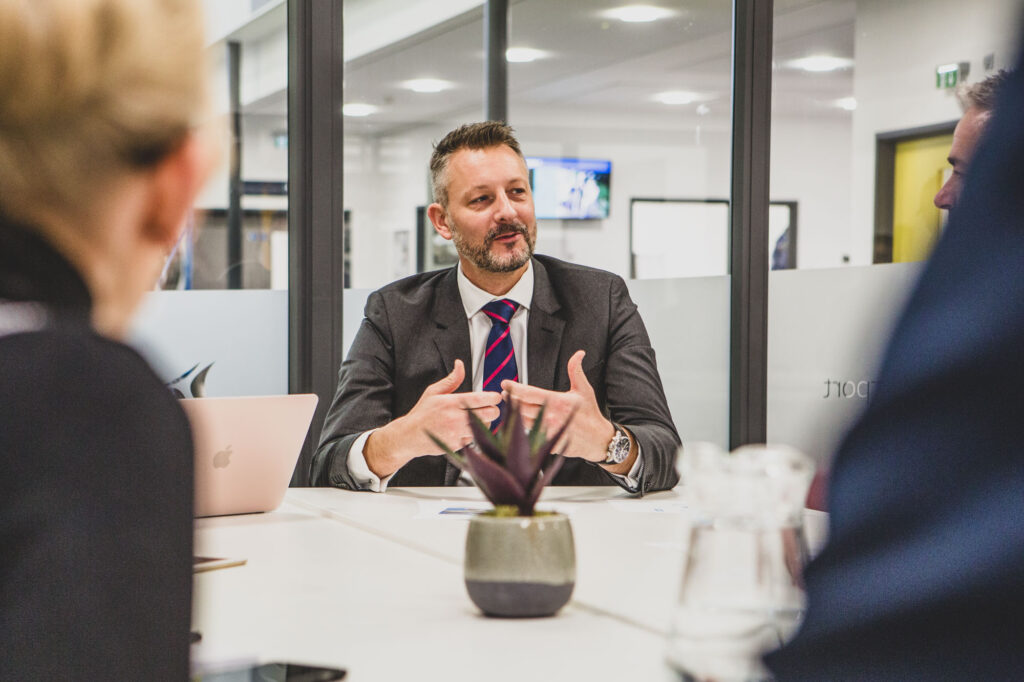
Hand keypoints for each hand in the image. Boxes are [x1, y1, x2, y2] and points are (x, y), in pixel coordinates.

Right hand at [365, 360, 501, 477]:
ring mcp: (457, 433)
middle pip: (490, 414)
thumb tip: (460, 364)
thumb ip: (451, 380)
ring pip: (485, 427)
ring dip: (485, 422)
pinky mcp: (457, 445)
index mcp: (451, 402)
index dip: (493, 397)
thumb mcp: (433, 392)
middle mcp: (456, 418)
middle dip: (494, 410)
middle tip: (491, 408)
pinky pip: (474, 438)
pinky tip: (465, 429)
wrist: (409, 436)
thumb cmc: (422, 413)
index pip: (481, 399)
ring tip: (477, 418)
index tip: (496, 396)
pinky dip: (473, 434)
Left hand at [501, 350, 615, 462]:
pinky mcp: (546, 443)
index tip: (505, 383)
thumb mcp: (584, 390)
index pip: (528, 393)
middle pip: (521, 406)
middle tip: (504, 393)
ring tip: (509, 404)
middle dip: (510, 398)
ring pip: (522, 420)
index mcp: (557, 401)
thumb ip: (575, 370)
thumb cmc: (590, 414)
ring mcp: (547, 431)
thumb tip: (579, 353)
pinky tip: (518, 421)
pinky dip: (521, 427)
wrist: (598, 440)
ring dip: (514, 412)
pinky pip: (528, 434)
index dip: (513, 388)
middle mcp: (550, 416)